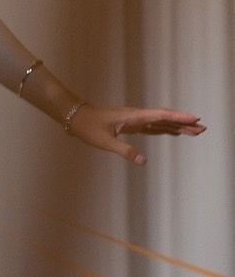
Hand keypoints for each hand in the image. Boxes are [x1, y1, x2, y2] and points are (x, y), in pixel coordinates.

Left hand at [66, 104, 205, 165]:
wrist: (75, 116)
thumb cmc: (88, 127)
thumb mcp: (105, 142)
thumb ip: (124, 150)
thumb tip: (143, 161)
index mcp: (133, 117)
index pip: (160, 116)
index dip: (178, 117)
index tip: (194, 119)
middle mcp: (136, 116)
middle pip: (165, 118)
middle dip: (184, 123)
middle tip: (202, 129)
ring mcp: (134, 120)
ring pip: (160, 122)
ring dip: (176, 126)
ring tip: (193, 131)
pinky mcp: (130, 124)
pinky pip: (152, 126)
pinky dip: (164, 128)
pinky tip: (171, 132)